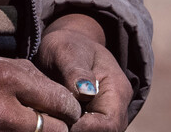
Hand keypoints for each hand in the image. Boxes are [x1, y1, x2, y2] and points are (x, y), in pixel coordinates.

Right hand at [0, 50, 81, 131]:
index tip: (69, 108)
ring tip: (36, 127)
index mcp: (7, 78)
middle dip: (61, 126)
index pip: (59, 99)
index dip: (69, 106)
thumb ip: (16, 73)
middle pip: (56, 129)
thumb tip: (44, 86)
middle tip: (59, 123)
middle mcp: (4, 110)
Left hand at [36, 14, 132, 131]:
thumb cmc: (67, 47)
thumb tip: (85, 93)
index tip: (62, 122)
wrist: (69, 46)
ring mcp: (106, 117)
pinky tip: (56, 122)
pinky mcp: (94, 123)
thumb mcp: (66, 52)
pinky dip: (69, 130)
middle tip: (54, 123)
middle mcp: (117, 108)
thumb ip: (75, 71)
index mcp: (117, 90)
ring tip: (54, 120)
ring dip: (73, 131)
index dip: (85, 129)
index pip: (110, 124)